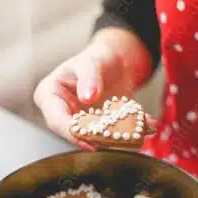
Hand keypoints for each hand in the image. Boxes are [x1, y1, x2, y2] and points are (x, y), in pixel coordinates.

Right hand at [33, 29, 155, 150]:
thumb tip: (87, 97)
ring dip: (118, 136)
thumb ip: (89, 77)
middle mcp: (62, 112)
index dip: (72, 132)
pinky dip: (131, 131)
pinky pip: (113, 133)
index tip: (89, 140)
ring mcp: (80, 122)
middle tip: (116, 139)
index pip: (56, 120)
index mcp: (49, 95)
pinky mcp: (98, 128)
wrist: (116, 61)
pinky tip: (148, 125)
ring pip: (96, 137)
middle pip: (75, 132)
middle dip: (97, 138)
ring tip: (138, 131)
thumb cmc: (97, 57)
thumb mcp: (92, 62)